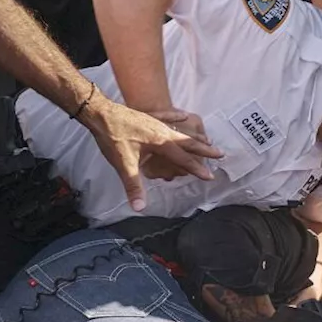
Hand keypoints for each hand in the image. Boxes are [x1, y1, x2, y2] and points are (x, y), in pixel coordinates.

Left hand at [83, 99, 222, 211]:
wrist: (100, 113)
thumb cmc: (112, 137)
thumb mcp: (123, 164)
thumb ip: (134, 186)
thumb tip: (140, 208)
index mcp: (160, 143)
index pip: (183, 158)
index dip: (197, 169)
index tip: (210, 176)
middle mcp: (162, 131)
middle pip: (188, 142)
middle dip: (204, 150)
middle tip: (220, 154)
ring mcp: (155, 122)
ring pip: (180, 130)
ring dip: (194, 137)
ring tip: (207, 140)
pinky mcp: (147, 116)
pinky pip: (168, 117)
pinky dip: (177, 117)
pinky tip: (184, 115)